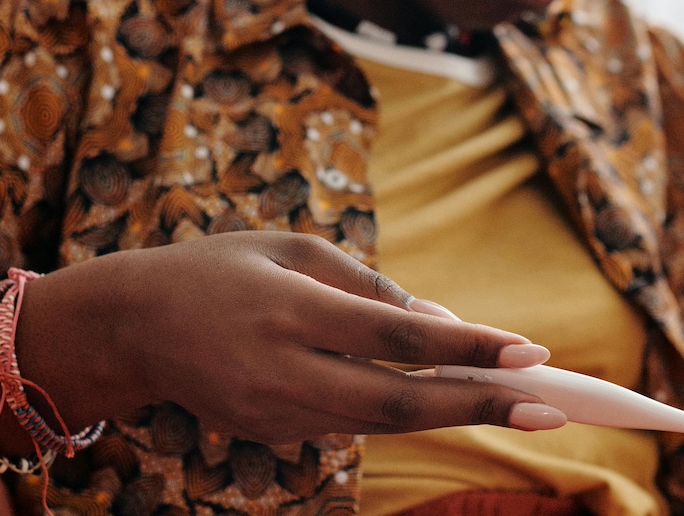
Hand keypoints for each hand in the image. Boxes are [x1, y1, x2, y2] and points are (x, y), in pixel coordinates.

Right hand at [108, 232, 562, 442]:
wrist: (131, 327)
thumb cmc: (221, 268)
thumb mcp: (293, 250)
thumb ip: (368, 288)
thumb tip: (442, 328)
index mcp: (290, 310)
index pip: (397, 339)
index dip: (469, 349)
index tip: (532, 352)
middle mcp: (284, 371)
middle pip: (399, 404)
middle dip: (481, 408)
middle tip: (552, 411)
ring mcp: (275, 414)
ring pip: (382, 424)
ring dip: (454, 415)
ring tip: (521, 405)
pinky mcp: (270, 433)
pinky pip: (349, 421)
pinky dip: (400, 410)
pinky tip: (446, 397)